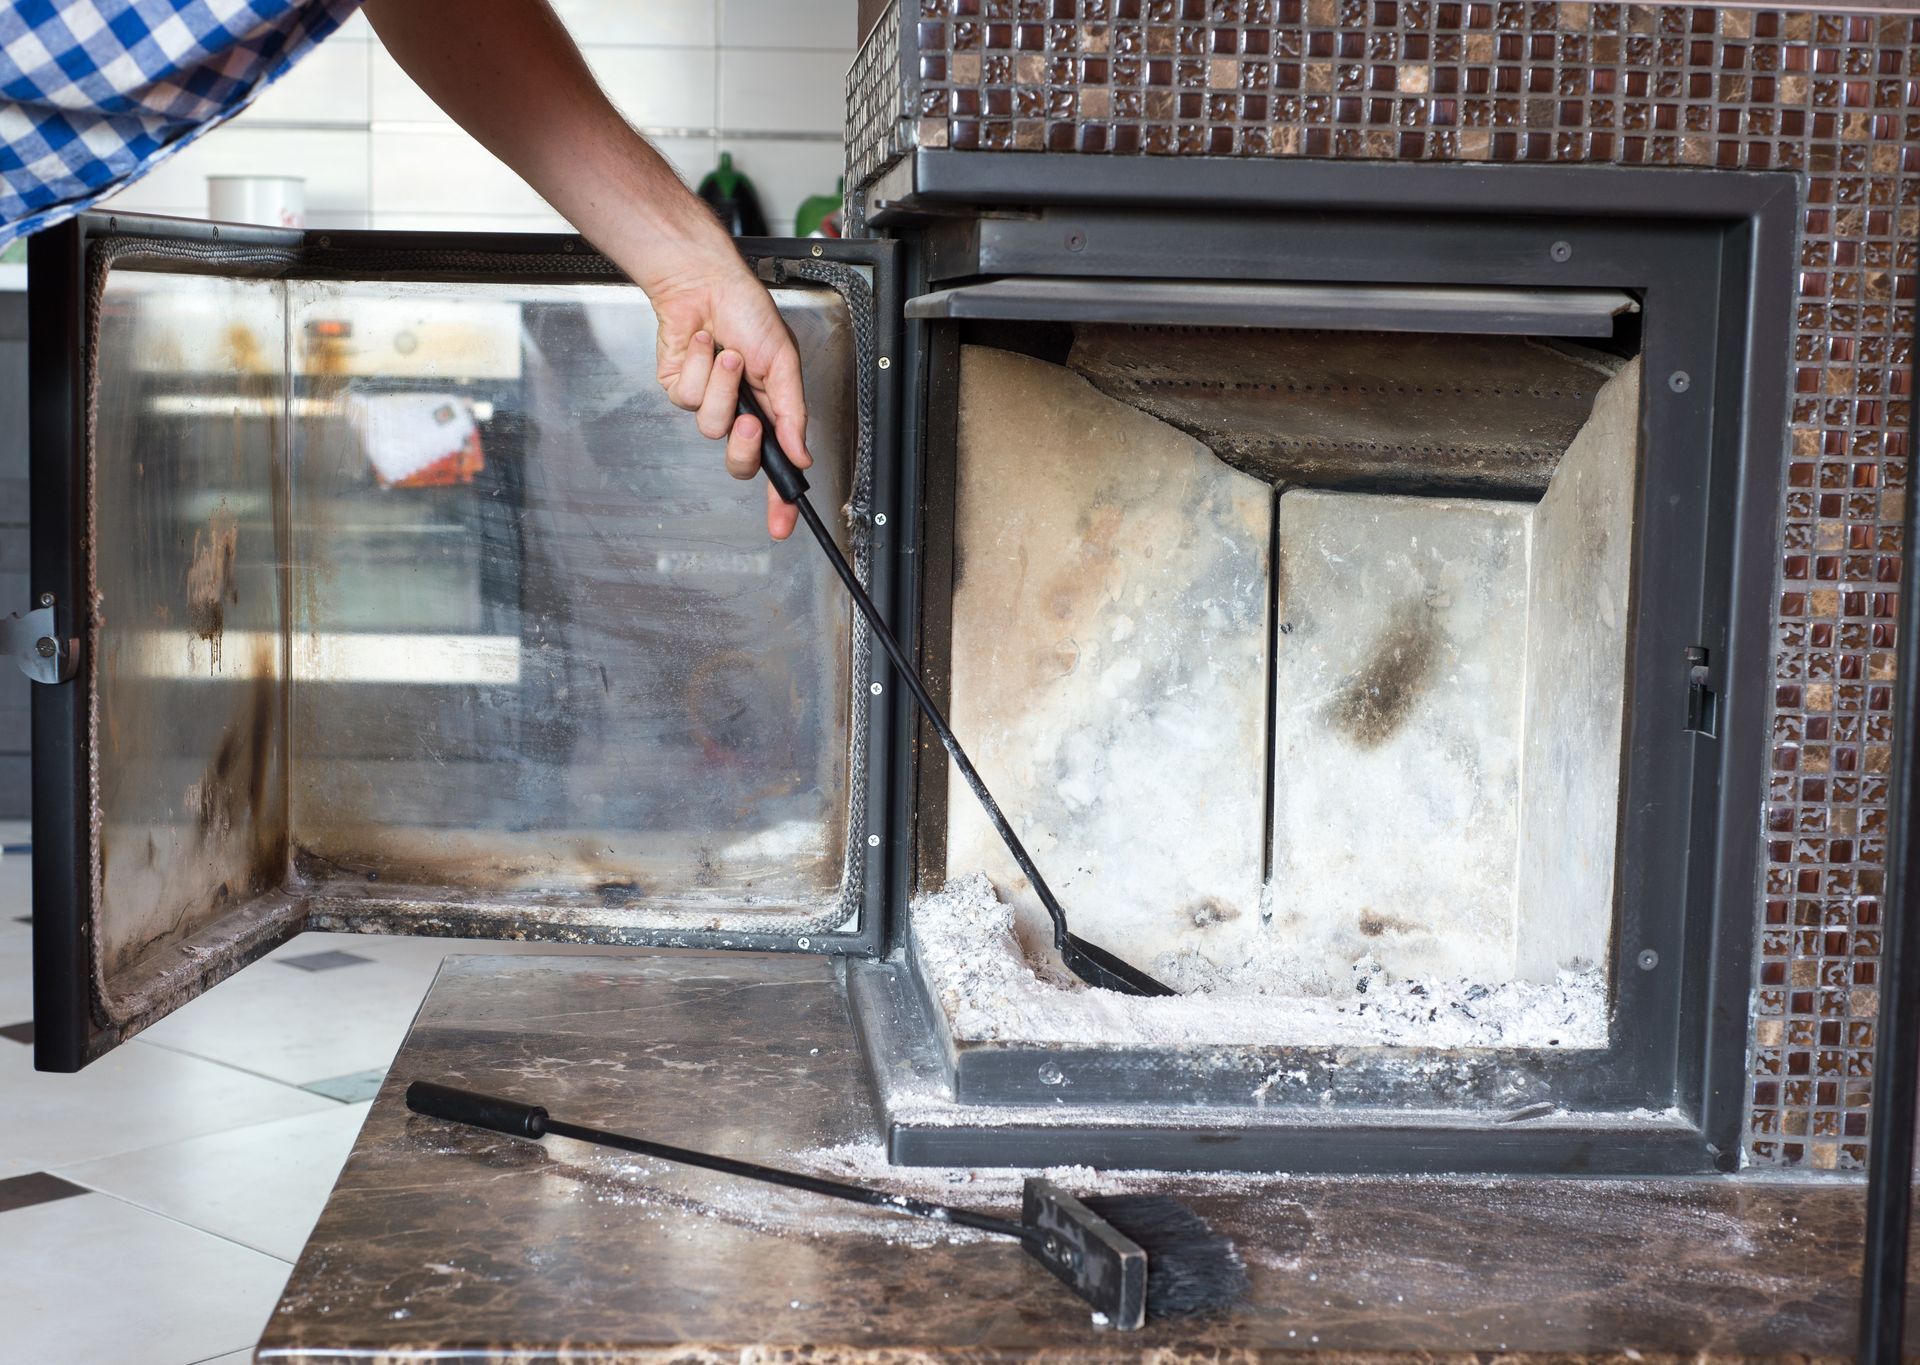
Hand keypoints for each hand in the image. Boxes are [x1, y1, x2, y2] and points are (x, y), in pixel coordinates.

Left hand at [650, 248, 812, 539]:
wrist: (705, 283)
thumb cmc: (746, 313)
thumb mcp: (784, 363)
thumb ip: (793, 413)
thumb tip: (801, 454)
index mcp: (769, 412)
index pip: (775, 466)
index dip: (779, 501)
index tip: (782, 524)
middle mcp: (738, 414)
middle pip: (739, 463)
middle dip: (744, 445)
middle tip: (749, 419)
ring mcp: (707, 405)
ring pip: (711, 426)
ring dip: (722, 386)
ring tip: (726, 355)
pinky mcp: (678, 389)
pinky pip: (688, 398)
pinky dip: (699, 367)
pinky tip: (704, 345)